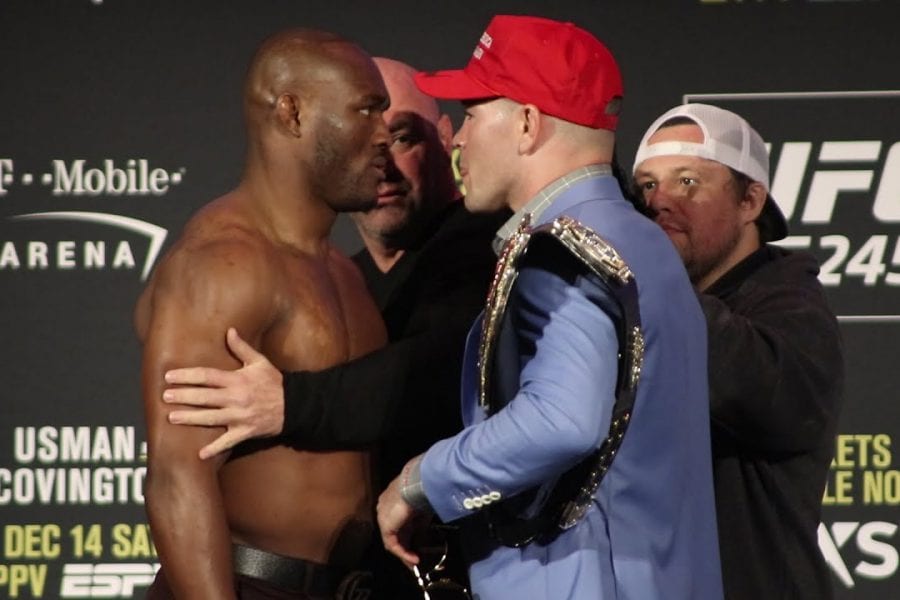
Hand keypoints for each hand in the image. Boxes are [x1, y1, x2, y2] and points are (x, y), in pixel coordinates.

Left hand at [163, 327, 283, 458]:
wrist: (295, 405)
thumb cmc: (274, 382)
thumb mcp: (260, 362)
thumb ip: (242, 348)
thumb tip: (229, 331)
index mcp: (238, 380)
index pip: (207, 376)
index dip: (187, 376)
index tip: (170, 377)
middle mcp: (237, 398)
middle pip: (205, 397)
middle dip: (183, 396)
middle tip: (165, 396)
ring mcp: (240, 417)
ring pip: (210, 418)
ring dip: (190, 418)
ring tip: (172, 418)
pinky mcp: (245, 432)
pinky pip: (228, 442)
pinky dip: (214, 449)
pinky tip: (199, 454)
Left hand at [377, 471, 426, 567]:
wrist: (417, 484)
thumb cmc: (422, 491)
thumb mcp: (421, 509)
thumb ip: (419, 523)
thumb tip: (421, 535)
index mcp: (392, 501)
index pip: (397, 522)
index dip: (406, 536)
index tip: (415, 545)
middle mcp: (384, 509)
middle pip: (393, 534)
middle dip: (404, 548)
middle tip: (413, 560)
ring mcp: (382, 518)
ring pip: (392, 541)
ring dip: (404, 553)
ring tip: (413, 563)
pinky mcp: (385, 527)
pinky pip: (393, 544)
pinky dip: (403, 553)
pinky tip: (412, 559)